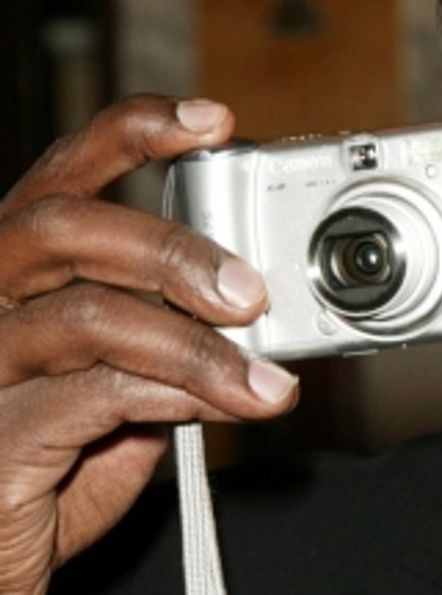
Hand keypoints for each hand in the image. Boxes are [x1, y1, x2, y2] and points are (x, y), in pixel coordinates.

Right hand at [0, 95, 297, 594]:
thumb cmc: (46, 473)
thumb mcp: (113, 392)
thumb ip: (161, 345)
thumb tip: (254, 318)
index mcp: (13, 274)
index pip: (61, 175)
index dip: (133, 133)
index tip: (211, 121)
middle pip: (66, 229)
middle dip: (173, 248)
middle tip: (251, 291)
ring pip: (88, 315)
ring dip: (197, 345)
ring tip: (264, 380)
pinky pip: (93, 394)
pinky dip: (174, 394)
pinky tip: (220, 407)